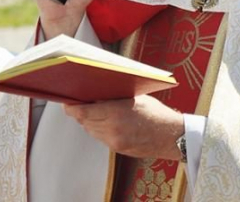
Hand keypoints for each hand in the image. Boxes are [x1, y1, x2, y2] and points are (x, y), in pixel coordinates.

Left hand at [62, 95, 183, 159]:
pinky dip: (99, 129)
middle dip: (79, 112)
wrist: (171, 135)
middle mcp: (112, 129)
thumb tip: (94, 92)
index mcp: (115, 113)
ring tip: (93, 111)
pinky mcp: (118, 149)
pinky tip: (106, 121)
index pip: (82, 112)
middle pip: (84, 121)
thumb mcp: (135, 96)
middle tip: (78, 102)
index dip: (72, 106)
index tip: (68, 100)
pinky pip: (100, 138)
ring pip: (90, 130)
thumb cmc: (156, 113)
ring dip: (89, 121)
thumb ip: (114, 96)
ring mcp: (114, 141)